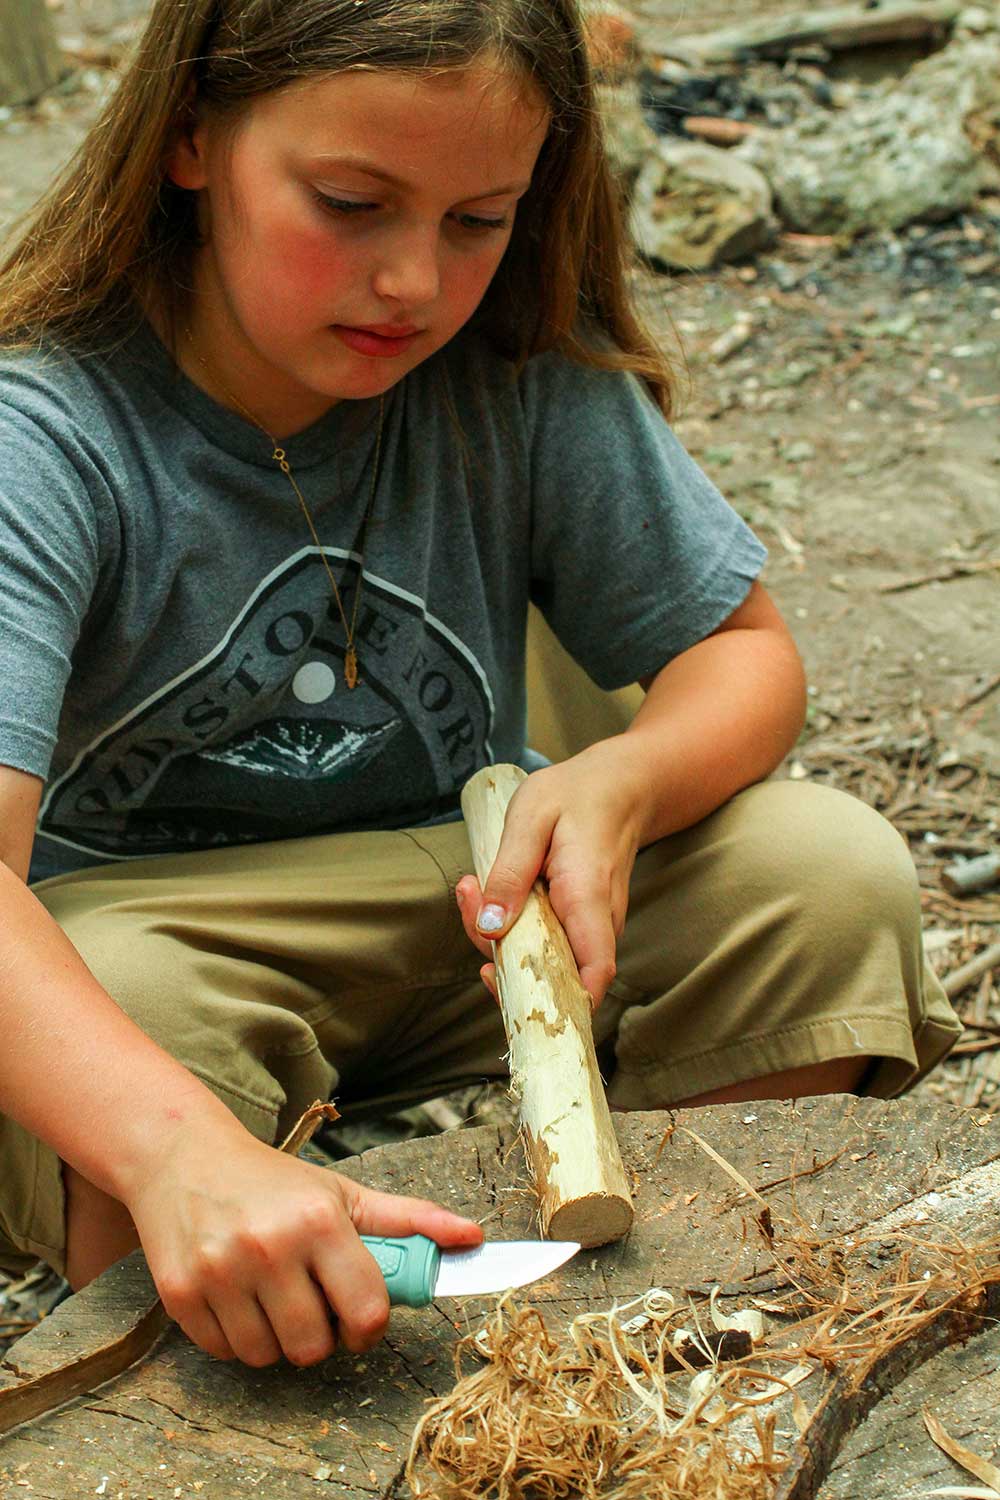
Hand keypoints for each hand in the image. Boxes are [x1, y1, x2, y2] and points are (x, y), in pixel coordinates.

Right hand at [124, 1125, 481, 1366]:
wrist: (184, 1157)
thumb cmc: (273, 1181)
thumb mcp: (343, 1193)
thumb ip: (411, 1220)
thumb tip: (474, 1238)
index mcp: (319, 1219)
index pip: (367, 1310)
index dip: (369, 1327)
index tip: (358, 1318)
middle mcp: (270, 1246)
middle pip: (314, 1346)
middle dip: (320, 1336)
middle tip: (310, 1303)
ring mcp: (221, 1272)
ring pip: (268, 1356)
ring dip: (276, 1341)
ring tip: (272, 1297)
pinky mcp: (181, 1294)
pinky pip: (224, 1352)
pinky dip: (236, 1338)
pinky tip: (237, 1298)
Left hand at [456, 742, 646, 1006]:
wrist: (622, 787)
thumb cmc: (577, 796)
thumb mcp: (531, 817)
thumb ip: (509, 872)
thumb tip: (490, 928)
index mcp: (588, 897)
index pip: (592, 974)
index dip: (558, 1002)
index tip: (510, 990)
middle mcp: (598, 923)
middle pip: (554, 975)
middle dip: (499, 958)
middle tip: (469, 902)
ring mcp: (592, 927)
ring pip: (545, 961)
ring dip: (500, 940)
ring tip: (471, 888)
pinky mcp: (580, 924)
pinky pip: (547, 944)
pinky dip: (513, 930)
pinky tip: (489, 895)